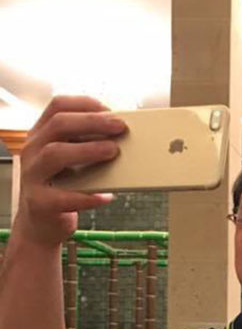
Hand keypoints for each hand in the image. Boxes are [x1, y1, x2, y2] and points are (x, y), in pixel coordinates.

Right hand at [17, 95, 126, 246]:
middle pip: (58, 125)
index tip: (110, 110)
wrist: (41, 225)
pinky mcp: (39, 202)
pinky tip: (106, 196)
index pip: (57, 106)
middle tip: (120, 127)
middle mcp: (32, 151)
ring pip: (55, 154)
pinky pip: (63, 197)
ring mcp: (32, 176)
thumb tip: (121, 135)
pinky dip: (87, 196)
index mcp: (41, 135)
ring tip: (113, 151)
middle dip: (92, 122)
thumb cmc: (63, 187)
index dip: (85, 104)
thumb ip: (87, 145)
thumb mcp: (73, 161)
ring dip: (88, 150)